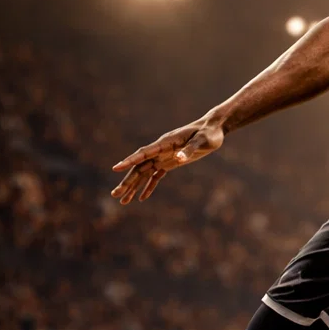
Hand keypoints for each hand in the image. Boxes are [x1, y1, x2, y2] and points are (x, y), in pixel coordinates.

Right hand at [109, 117, 225, 203]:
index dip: (129, 161)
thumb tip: (178, 159)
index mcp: (165, 143)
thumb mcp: (202, 141)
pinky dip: (149, 186)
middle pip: (139, 167)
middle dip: (127, 181)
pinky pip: (156, 176)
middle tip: (115, 194)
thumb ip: (189, 150)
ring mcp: (164, 156)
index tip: (116, 168)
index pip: (143, 153)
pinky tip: (142, 198)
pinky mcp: (170, 162)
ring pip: (144, 173)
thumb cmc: (208, 133)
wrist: (213, 128)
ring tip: (123, 201)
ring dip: (134, 186)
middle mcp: (160, 150)